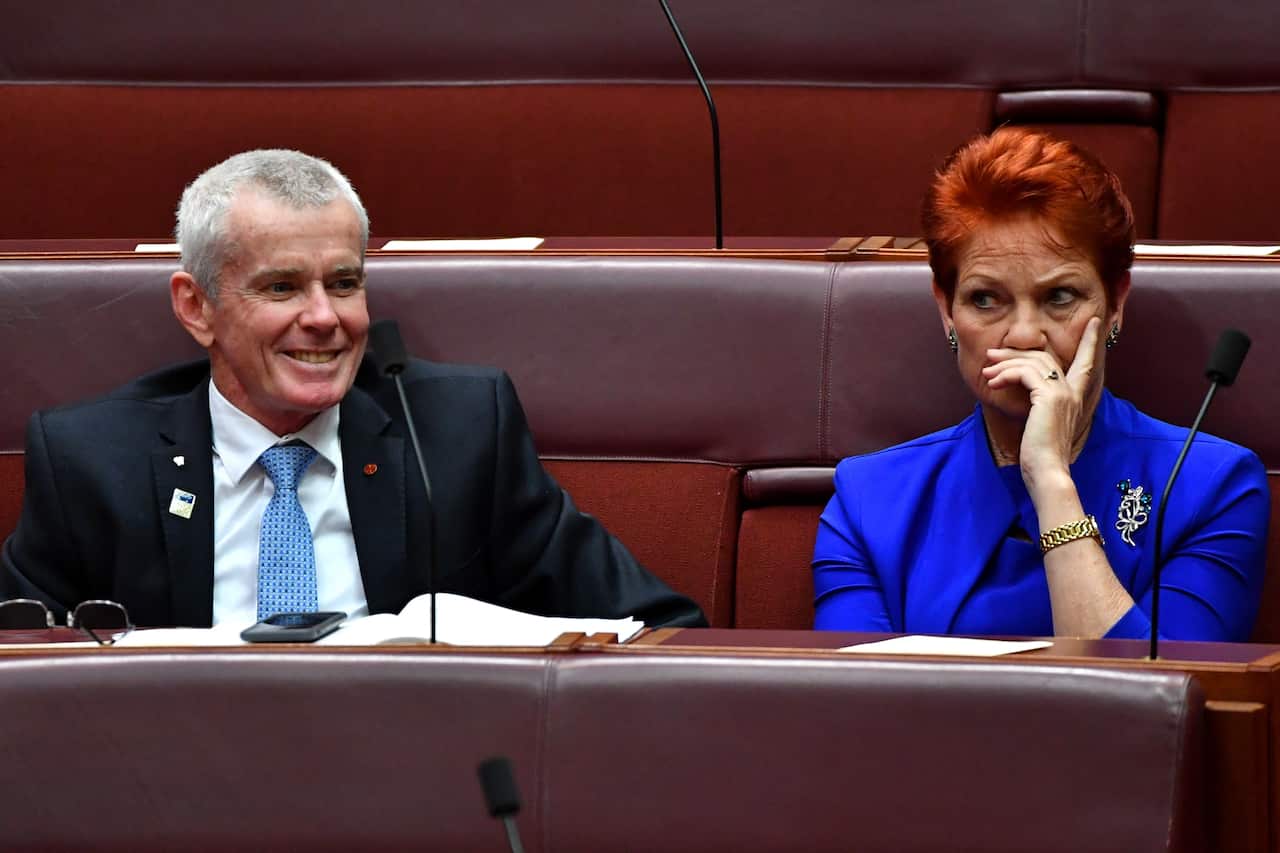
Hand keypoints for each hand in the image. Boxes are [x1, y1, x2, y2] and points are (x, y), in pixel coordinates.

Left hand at [982, 316, 1101, 495]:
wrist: (1048, 472)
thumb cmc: (1041, 455)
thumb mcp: (1042, 424)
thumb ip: (1041, 405)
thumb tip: (1022, 389)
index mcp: (1076, 398)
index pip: (1087, 363)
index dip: (1091, 341)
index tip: (1096, 323)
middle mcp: (1073, 392)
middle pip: (1046, 357)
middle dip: (1017, 353)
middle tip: (993, 355)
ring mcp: (1063, 393)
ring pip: (1032, 362)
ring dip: (1005, 364)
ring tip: (986, 372)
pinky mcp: (1049, 397)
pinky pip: (1025, 373)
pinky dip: (1006, 374)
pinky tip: (993, 383)